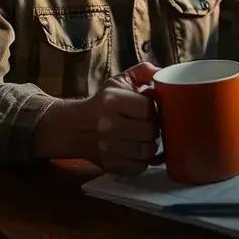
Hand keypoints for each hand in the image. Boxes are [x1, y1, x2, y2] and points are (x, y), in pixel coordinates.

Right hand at [34, 63, 160, 174]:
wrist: (74, 127)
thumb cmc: (102, 103)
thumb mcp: (118, 82)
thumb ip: (143, 72)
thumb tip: (164, 73)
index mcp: (112, 101)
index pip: (148, 108)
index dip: (153, 109)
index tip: (149, 109)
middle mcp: (109, 125)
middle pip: (150, 130)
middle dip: (153, 127)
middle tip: (149, 124)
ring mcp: (109, 148)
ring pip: (147, 150)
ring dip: (150, 144)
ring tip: (144, 137)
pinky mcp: (110, 165)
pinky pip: (139, 166)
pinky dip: (142, 159)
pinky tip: (137, 150)